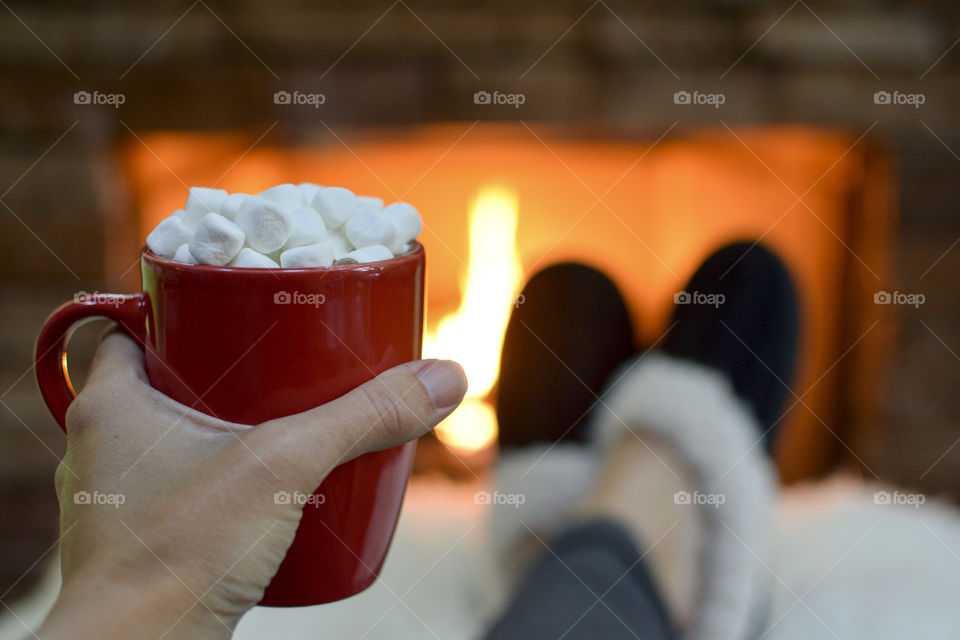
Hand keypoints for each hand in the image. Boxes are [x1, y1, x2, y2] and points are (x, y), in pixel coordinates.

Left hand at [38, 330, 465, 638]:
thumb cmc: (175, 559)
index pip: (132, 326)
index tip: (233, 312)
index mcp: (112, 405)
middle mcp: (102, 449)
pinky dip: (222, 482)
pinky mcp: (144, 543)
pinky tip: (268, 493)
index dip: (180, 313)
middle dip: (225, 373)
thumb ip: (365, 417)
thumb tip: (442, 378)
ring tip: (286, 426)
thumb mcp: (285, 465)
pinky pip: (183, 491)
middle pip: (166, 382)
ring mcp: (120, 500)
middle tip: (281, 367)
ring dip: (226, 429)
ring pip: (175, 440)